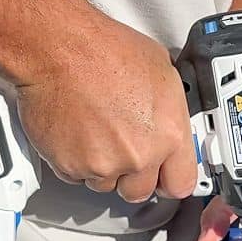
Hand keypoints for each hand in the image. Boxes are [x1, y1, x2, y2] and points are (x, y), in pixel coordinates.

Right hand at [15, 16, 197, 201]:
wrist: (60, 49)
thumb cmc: (105, 50)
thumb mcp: (162, 71)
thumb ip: (168, 110)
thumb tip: (169, 120)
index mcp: (169, 134)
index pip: (181, 184)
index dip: (170, 180)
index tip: (163, 176)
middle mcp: (140, 155)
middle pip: (140, 191)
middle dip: (132, 175)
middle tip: (121, 146)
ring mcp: (105, 165)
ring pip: (106, 184)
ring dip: (102, 166)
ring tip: (95, 128)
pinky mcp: (71, 167)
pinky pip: (76, 176)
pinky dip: (75, 160)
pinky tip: (77, 130)